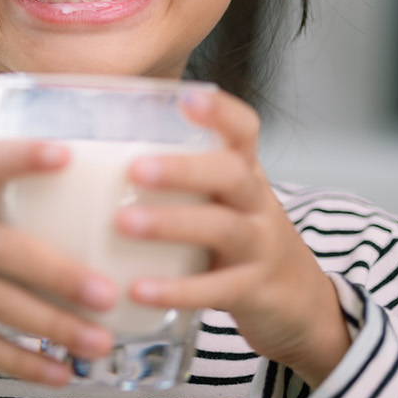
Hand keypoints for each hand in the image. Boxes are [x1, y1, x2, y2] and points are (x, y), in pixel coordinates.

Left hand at [114, 90, 350, 386]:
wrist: (300, 300)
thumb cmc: (241, 237)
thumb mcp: (223, 198)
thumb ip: (180, 176)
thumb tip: (97, 148)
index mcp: (245, 172)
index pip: (244, 130)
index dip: (220, 112)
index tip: (186, 97)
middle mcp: (257, 203)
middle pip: (231, 174)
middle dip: (183, 170)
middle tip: (135, 169)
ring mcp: (259, 246)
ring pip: (223, 228)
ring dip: (171, 223)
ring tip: (123, 224)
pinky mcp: (253, 289)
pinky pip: (216, 289)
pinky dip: (176, 289)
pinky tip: (138, 290)